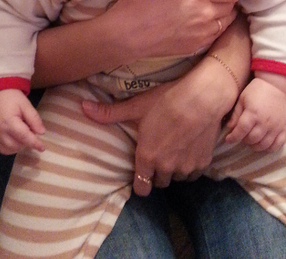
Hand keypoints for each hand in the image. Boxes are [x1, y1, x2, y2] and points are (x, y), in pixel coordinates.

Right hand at [0, 89, 45, 154]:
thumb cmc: (12, 98)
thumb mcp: (25, 105)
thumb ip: (34, 119)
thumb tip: (41, 132)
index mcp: (9, 122)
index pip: (24, 137)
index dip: (34, 143)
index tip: (42, 148)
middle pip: (16, 146)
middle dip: (26, 143)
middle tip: (29, 132)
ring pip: (8, 150)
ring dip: (17, 147)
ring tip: (21, 136)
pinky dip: (7, 148)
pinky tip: (12, 140)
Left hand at [82, 54, 239, 196]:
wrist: (202, 97)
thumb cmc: (166, 100)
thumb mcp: (136, 105)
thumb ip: (109, 112)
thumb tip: (82, 106)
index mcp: (147, 157)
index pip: (141, 188)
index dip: (141, 182)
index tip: (142, 172)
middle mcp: (166, 167)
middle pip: (160, 182)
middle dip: (158, 172)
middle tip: (159, 152)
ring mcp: (186, 167)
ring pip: (177, 177)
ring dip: (175, 168)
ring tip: (175, 148)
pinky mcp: (203, 163)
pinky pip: (194, 172)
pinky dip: (191, 164)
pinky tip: (189, 147)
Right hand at [105, 0, 241, 61]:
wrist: (128, 33)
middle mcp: (208, 13)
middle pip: (232, 5)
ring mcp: (203, 32)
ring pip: (226, 21)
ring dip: (222, 13)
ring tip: (208, 7)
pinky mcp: (197, 46)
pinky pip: (215, 35)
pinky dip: (212, 27)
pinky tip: (198, 22)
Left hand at [224, 77, 285, 151]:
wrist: (275, 85)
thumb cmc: (256, 90)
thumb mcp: (242, 99)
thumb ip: (236, 114)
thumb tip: (229, 128)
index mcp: (253, 113)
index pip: (241, 131)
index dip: (233, 137)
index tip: (228, 139)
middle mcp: (264, 122)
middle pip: (252, 139)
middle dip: (244, 140)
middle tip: (241, 136)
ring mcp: (275, 127)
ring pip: (264, 145)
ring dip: (255, 146)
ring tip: (251, 140)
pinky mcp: (283, 128)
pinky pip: (277, 145)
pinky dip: (269, 148)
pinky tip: (263, 144)